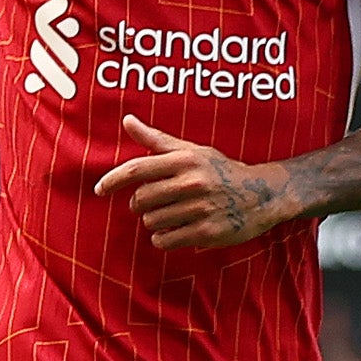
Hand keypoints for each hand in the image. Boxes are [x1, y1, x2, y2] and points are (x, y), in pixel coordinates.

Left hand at [93, 117, 302, 249]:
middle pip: (140, 199)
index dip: (112, 180)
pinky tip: (177, 230)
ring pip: (151, 221)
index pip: (137, 169)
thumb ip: (156, 139)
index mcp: (185, 160)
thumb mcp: (192, 151)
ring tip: (174, 214)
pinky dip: (164, 238)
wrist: (262, 195)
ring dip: (155, 221)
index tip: (98, 189)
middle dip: (141, 204)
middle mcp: (193, 183)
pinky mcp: (207, 232)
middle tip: (156, 201)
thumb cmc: (220, 171)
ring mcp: (201, 208)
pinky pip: (164, 240)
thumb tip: (126, 120)